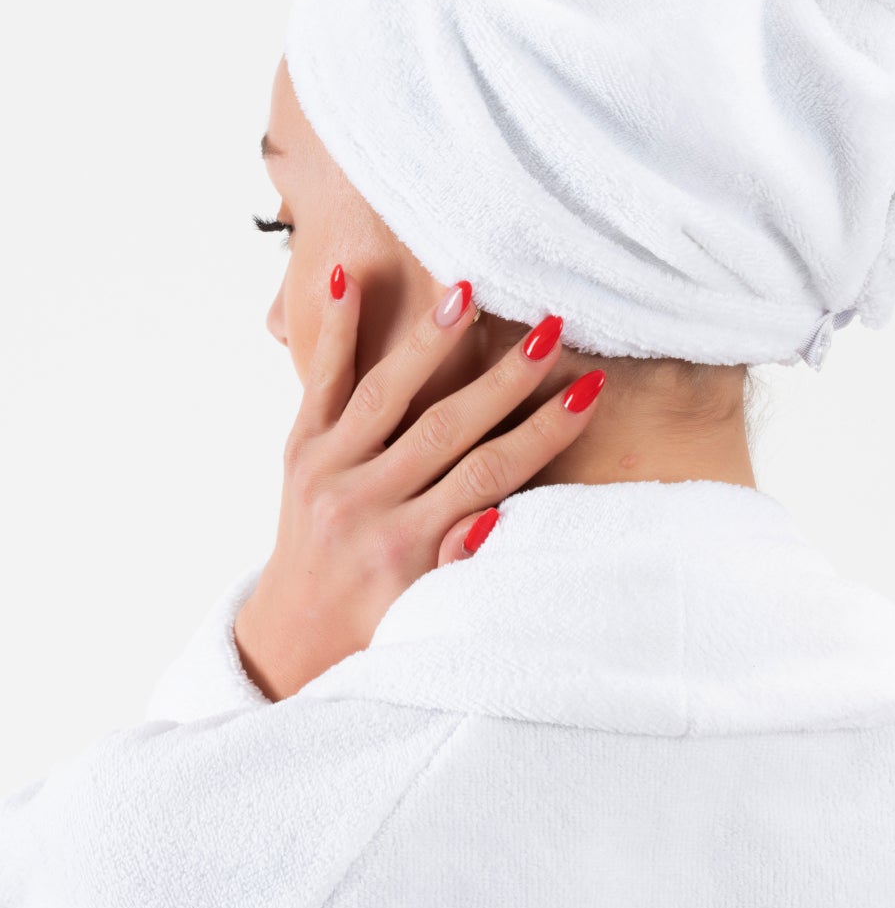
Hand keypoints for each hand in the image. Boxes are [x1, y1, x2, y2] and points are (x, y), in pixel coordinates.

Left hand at [233, 270, 605, 701]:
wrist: (293, 633)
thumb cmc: (378, 621)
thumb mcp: (426, 611)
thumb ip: (458, 563)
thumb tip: (494, 517)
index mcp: (404, 546)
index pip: (489, 476)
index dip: (543, 431)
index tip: (587, 390)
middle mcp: (362, 503)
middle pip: (447, 426)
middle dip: (505, 376)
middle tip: (552, 328)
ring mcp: (326, 469)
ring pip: (385, 392)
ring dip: (431, 340)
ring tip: (467, 290)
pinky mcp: (300, 447)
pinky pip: (320, 380)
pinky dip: (333, 328)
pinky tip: (345, 274)